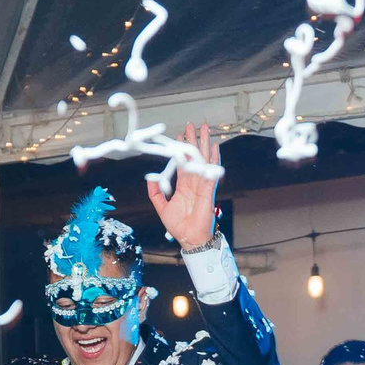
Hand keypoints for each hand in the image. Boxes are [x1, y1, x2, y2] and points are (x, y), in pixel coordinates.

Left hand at [145, 124, 221, 250]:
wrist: (190, 238)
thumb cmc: (179, 226)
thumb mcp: (162, 207)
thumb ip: (155, 193)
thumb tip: (149, 179)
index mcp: (183, 187)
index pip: (182, 163)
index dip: (181, 150)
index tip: (179, 136)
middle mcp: (194, 183)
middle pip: (194, 157)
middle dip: (194, 141)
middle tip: (192, 125)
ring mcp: (202, 185)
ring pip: (204, 160)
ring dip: (204, 144)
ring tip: (205, 129)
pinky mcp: (208, 190)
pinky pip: (211, 171)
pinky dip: (214, 159)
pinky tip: (215, 147)